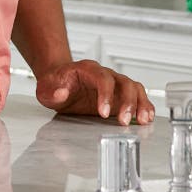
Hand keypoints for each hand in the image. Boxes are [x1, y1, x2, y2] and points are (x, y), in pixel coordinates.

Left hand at [35, 59, 154, 125]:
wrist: (59, 81)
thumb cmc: (54, 84)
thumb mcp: (45, 89)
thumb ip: (51, 92)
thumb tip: (61, 94)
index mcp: (86, 69)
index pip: (102, 78)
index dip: (106, 94)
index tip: (103, 113)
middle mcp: (104, 74)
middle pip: (123, 82)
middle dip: (127, 102)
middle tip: (124, 121)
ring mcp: (114, 84)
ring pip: (134, 87)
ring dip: (140, 103)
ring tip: (143, 120)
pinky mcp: (119, 95)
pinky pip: (137, 96)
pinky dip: (144, 105)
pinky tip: (146, 118)